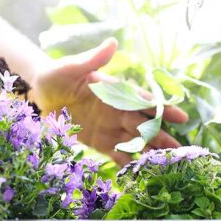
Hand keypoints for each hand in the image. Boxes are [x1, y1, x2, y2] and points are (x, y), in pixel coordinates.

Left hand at [28, 38, 188, 164]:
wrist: (38, 94)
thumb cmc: (55, 76)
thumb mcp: (71, 67)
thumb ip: (92, 59)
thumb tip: (112, 43)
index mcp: (115, 92)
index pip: (144, 101)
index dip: (162, 109)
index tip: (182, 117)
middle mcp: (117, 111)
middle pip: (144, 125)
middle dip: (162, 137)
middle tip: (181, 151)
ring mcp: (109, 128)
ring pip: (135, 141)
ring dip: (150, 152)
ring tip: (167, 166)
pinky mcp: (99, 142)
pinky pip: (117, 154)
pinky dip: (128, 165)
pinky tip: (141, 177)